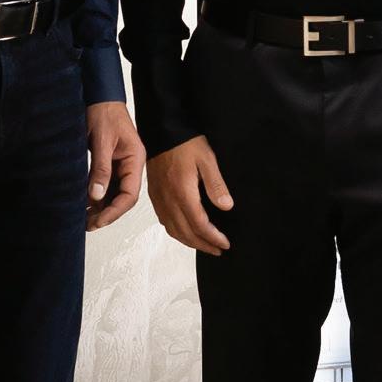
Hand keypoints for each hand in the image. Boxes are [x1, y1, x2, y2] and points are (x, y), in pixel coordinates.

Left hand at [85, 101, 144, 231]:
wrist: (99, 96)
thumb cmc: (104, 112)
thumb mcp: (101, 141)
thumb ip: (100, 169)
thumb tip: (97, 195)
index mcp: (135, 160)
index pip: (130, 194)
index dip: (115, 210)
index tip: (99, 220)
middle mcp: (130, 165)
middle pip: (122, 197)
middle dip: (107, 213)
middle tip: (89, 225)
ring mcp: (120, 165)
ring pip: (113, 193)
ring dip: (100, 207)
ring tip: (84, 219)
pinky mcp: (109, 163)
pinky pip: (105, 184)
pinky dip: (95, 195)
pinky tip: (84, 204)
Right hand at [147, 133, 233, 254]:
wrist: (161, 131)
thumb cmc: (184, 142)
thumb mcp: (207, 159)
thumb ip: (216, 185)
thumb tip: (225, 206)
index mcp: (183, 193)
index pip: (199, 225)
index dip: (213, 238)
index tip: (225, 243)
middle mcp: (168, 200)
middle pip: (186, 233)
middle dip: (203, 245)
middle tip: (218, 250)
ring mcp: (160, 199)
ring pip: (173, 230)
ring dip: (190, 242)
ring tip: (204, 245)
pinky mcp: (155, 195)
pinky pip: (164, 221)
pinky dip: (177, 232)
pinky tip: (185, 231)